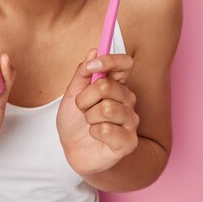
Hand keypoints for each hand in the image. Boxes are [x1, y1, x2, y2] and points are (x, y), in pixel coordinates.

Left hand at [56, 48, 138, 175]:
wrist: (72, 150)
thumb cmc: (75, 120)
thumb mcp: (72, 93)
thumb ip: (83, 73)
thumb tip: (94, 51)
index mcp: (116, 84)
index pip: (125, 63)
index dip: (109, 61)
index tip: (91, 67)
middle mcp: (127, 100)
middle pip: (107, 86)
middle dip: (84, 98)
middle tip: (82, 108)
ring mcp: (130, 121)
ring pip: (106, 109)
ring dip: (89, 117)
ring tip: (89, 123)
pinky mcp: (129, 142)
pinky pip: (108, 129)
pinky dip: (94, 132)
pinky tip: (95, 136)